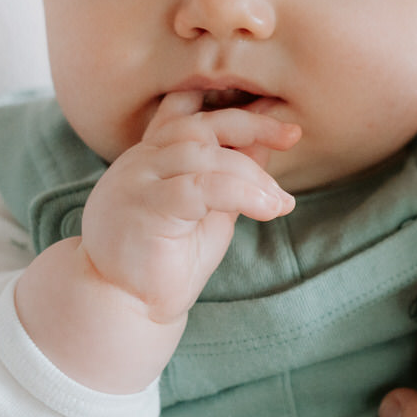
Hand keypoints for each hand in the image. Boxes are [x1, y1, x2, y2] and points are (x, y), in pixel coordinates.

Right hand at [15, 91, 297, 392]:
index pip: (190, 112)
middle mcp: (140, 161)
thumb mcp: (210, 209)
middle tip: (291, 137)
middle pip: (199, 125)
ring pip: (203, 155)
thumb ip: (230, 176)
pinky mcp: (144, 207)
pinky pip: (200, 187)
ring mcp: (136, 181)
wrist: (125, 304)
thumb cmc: (168, 259)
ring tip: (279, 201)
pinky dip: (242, 193)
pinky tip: (268, 210)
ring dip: (252, 175)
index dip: (237, 111)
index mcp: (152, 156)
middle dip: (251, 126)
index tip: (284, 124)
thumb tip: (267, 144)